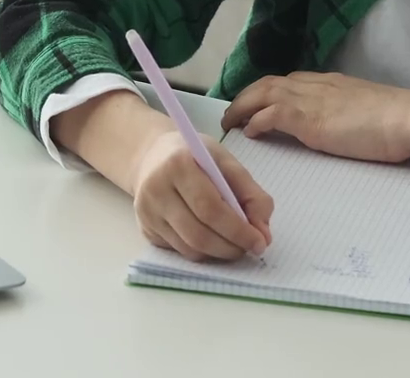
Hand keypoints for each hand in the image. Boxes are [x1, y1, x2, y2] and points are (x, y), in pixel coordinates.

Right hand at [51, 92, 272, 261]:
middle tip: (251, 248)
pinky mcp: (145, 229)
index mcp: (177, 164)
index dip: (237, 230)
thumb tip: (263, 235)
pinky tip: (212, 238)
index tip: (259, 242)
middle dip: (230, 247)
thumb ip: (251, 195)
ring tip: (235, 244)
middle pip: (198, 234)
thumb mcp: (226, 162)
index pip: (210, 208)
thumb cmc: (195, 157)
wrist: (152, 157)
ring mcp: (147, 213)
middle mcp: (156, 190)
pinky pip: (179, 251)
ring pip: (189, 248)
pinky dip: (202, 251)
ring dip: (218, 253)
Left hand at [222, 72, 409, 163]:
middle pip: (269, 83)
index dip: (269, 91)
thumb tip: (332, 122)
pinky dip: (256, 121)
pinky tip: (249, 132)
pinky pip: (271, 114)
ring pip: (263, 93)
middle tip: (233, 112)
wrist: (408, 118)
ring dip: (243, 106)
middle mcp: (314, 85)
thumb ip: (342, 111)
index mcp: (329, 83)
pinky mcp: (307, 118)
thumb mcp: (362, 109)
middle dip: (247, 96)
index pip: (289, 81)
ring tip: (231, 121)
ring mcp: (309, 99)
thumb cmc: (394, 120)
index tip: (257, 103)